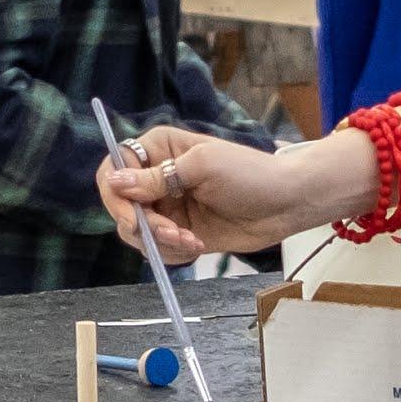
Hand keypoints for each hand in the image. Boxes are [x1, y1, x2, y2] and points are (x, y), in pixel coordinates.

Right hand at [103, 123, 365, 261]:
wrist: (286, 204)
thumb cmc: (250, 174)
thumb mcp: (202, 168)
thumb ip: (157, 177)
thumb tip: (114, 182)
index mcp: (159, 149)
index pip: (114, 169)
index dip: (116, 195)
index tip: (134, 215)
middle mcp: (156, 177)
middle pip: (120, 206)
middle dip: (144, 225)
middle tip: (173, 234)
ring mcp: (167, 207)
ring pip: (137, 232)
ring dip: (160, 242)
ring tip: (191, 240)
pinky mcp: (179, 232)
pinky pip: (158, 249)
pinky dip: (172, 253)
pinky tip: (198, 245)